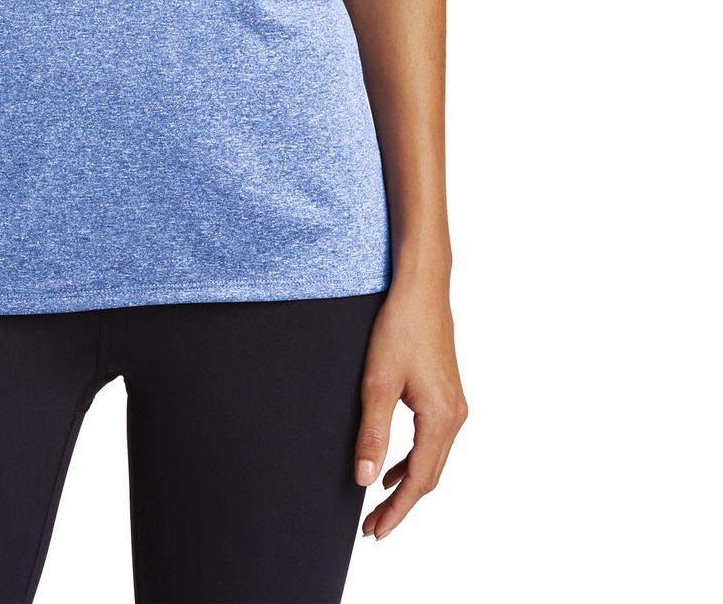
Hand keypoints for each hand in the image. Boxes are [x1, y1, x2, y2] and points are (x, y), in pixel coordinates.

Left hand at [353, 269, 467, 538]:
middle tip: (372, 527)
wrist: (421, 287)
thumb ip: (373, 433)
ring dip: (407, 483)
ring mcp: (454, 404)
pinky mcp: (447, 393)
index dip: (397, 511)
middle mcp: (455, 416)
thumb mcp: (378, 382)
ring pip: (432, 459)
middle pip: (430, 476)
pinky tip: (394, 464)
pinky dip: (413, 459)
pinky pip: (432, 440)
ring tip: (380, 503)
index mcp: (441, 419)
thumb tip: (365, 479)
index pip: (420, 481)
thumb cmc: (401, 327)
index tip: (375, 532)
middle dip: (401, 504)